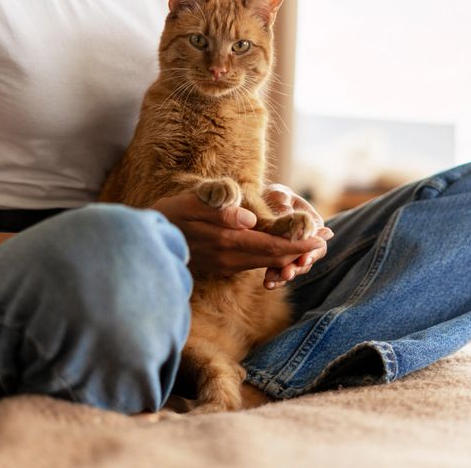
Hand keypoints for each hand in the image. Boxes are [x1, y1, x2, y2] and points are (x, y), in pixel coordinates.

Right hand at [150, 192, 326, 277]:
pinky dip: (273, 258)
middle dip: (301, 250)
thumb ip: (220, 211)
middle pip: (275, 258)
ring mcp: (226, 266)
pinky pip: (254, 265)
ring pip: (267, 263)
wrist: (144, 241)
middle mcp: (230, 259)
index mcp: (228, 242)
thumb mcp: (191, 204)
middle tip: (327, 239)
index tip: (322, 238)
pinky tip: (284, 249)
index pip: (273, 246)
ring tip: (311, 244)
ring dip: (290, 255)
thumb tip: (249, 220)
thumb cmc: (168, 214)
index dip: (299, 243)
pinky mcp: (222, 266)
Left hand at [262, 184, 332, 287]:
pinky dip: (275, 279)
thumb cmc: (274, 195)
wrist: (260, 202)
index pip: (318, 241)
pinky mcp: (281, 259)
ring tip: (272, 280)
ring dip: (285, 276)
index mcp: (312, 224)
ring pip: (295, 268)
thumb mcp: (279, 195)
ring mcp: (294, 252)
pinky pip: (281, 271)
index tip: (303, 259)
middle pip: (308, 258)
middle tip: (287, 274)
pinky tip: (267, 284)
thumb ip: (284, 204)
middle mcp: (306, 240)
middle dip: (298, 268)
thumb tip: (289, 214)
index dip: (312, 252)